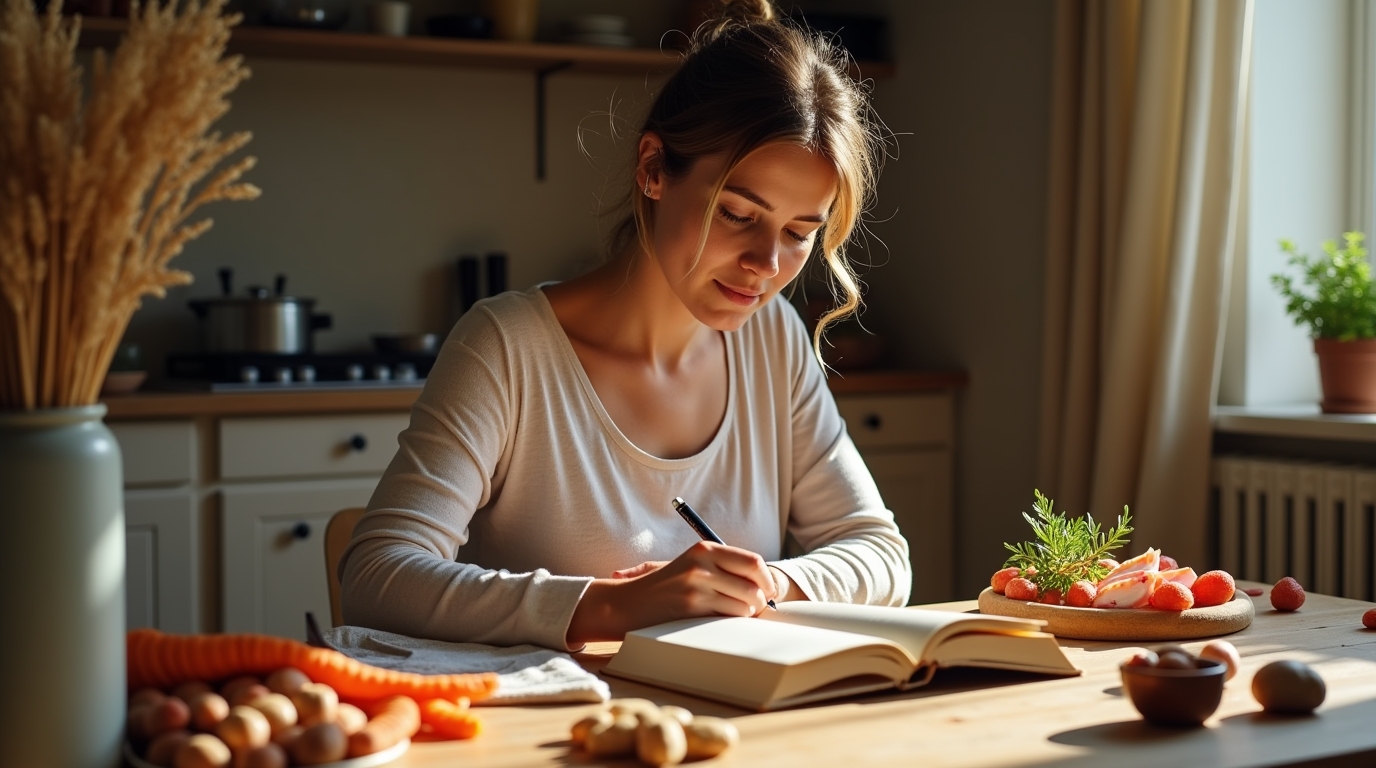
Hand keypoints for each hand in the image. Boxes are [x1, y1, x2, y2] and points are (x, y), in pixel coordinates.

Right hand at [566, 541, 777, 645]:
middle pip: (754, 584)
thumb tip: (760, 580)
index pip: (752, 562)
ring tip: (734, 615)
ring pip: (746, 603)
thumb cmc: (660, 588)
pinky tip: (721, 622)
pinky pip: (730, 616)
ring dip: (747, 613)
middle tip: (755, 608)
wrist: (626, 603)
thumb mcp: (688, 565)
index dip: (767, 580)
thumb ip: (719, 566)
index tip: (768, 591)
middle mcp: (702, 563)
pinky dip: (733, 622)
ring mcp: (697, 586)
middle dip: (761, 600)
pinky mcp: (692, 607)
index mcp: (704, 549)